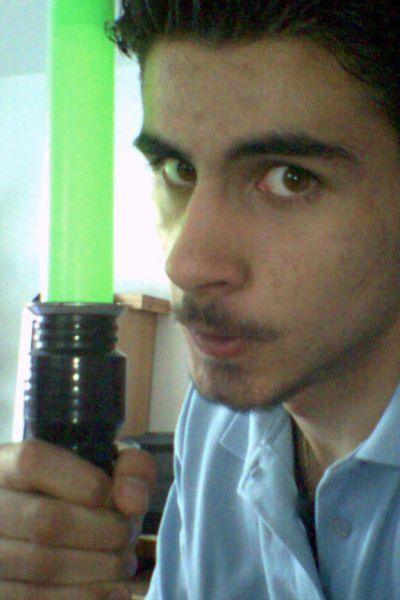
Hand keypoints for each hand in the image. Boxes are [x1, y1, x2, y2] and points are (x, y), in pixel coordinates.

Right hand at [0, 439, 156, 598]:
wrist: (46, 522)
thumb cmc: (82, 492)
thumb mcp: (107, 464)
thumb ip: (131, 468)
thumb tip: (133, 500)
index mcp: (6, 464)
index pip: (32, 462)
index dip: (84, 481)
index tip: (112, 496)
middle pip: (45, 521)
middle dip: (104, 532)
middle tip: (127, 537)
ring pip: (42, 567)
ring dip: (99, 569)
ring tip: (122, 564)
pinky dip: (84, 597)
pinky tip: (111, 590)